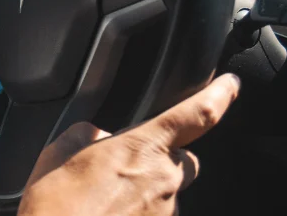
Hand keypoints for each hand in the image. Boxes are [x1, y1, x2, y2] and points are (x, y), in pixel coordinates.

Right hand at [19, 74, 239, 215]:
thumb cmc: (55, 211)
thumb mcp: (57, 155)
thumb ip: (87, 135)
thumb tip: (96, 137)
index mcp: (143, 148)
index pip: (199, 113)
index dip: (221, 94)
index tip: (231, 83)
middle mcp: (165, 182)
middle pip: (185, 161)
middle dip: (165, 160)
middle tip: (129, 171)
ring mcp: (166, 215)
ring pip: (168, 195)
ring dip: (145, 194)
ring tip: (106, 205)